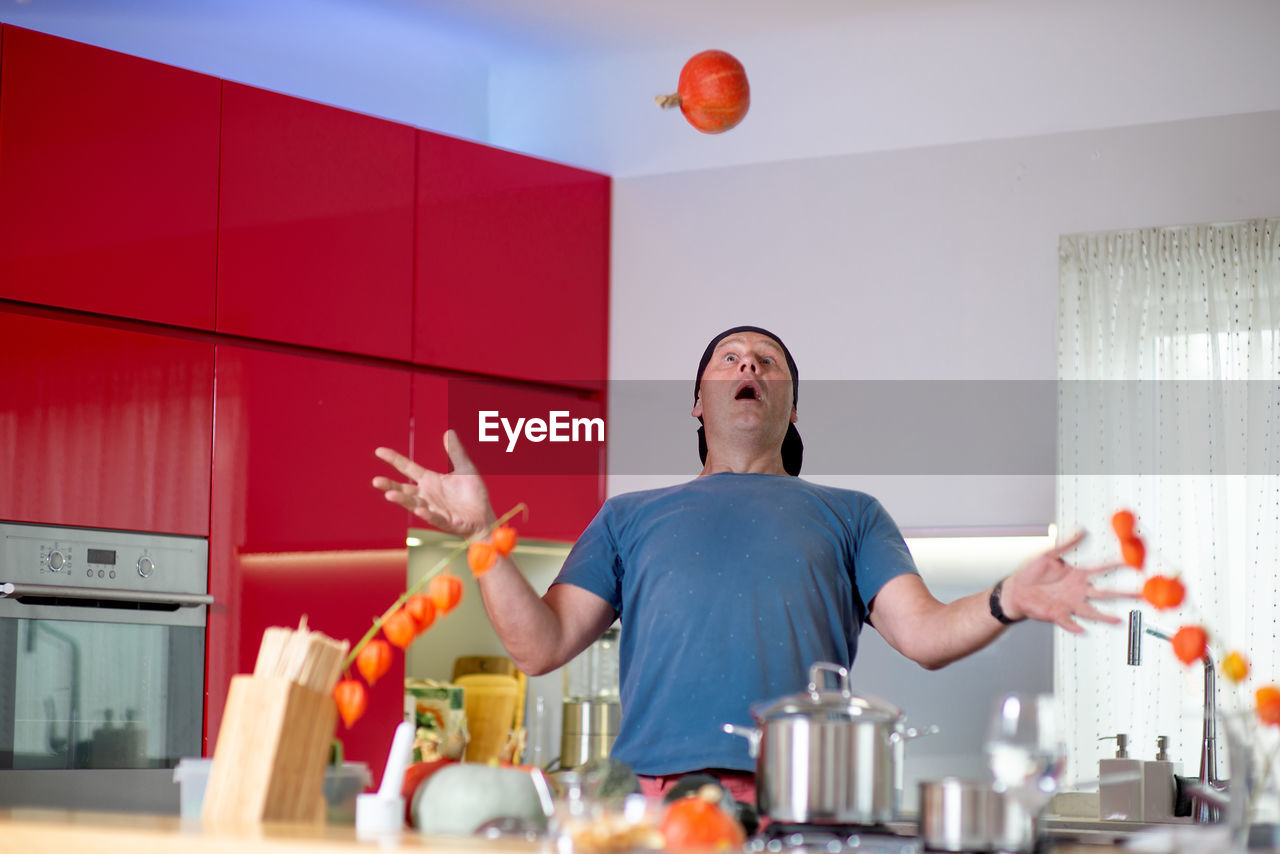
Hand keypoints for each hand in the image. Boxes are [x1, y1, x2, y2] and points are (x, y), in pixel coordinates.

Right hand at [372, 430, 494, 539]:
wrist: (484, 516)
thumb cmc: (472, 494)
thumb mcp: (465, 469)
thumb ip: (456, 452)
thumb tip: (448, 432)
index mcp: (430, 481)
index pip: (408, 468)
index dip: (394, 459)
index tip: (379, 451)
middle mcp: (427, 495)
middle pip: (404, 489)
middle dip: (390, 486)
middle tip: (376, 481)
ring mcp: (435, 509)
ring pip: (414, 504)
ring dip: (402, 500)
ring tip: (389, 495)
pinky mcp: (446, 521)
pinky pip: (435, 518)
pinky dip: (427, 514)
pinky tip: (420, 510)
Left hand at [1001, 530, 1137, 633]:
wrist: (1015, 590)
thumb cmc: (1032, 573)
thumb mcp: (1048, 554)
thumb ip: (1066, 544)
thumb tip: (1081, 531)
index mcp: (1078, 576)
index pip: (1101, 570)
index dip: (1116, 566)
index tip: (1132, 563)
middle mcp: (1078, 591)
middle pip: (1105, 593)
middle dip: (1124, 594)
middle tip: (1141, 595)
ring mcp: (1070, 604)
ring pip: (1092, 611)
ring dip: (1104, 616)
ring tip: (1117, 620)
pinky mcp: (1057, 614)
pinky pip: (1068, 622)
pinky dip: (1075, 626)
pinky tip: (1082, 629)